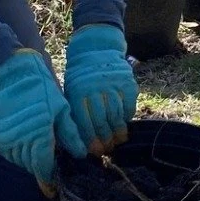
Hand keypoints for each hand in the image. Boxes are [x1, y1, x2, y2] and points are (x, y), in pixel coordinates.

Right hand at [0, 49, 85, 182]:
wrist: (15, 77)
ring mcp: (7, 139)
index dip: (50, 179)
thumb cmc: (43, 92)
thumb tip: (81, 154)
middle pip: (32, 166)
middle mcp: (21, 141)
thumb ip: (70, 134)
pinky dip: (20, 155)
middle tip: (53, 167)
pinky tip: (30, 147)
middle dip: (43, 168)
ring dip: (32, 162)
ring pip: (21, 162)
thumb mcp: (62, 110)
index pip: (43, 167)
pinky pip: (10, 154)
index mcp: (39, 135)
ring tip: (43, 154)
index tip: (55, 188)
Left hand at [64, 24, 137, 155]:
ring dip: (117, 131)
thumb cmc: (80, 75)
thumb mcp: (71, 90)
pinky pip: (128, 105)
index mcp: (78, 93)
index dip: (90, 139)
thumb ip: (75, 112)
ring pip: (116, 115)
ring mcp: (113, 85)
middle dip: (104, 139)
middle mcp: (95, 89)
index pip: (84, 122)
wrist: (97, 48)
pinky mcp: (127, 82)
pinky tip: (124, 125)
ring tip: (118, 142)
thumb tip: (79, 140)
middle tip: (107, 150)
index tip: (94, 152)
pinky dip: (127, 117)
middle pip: (101, 121)